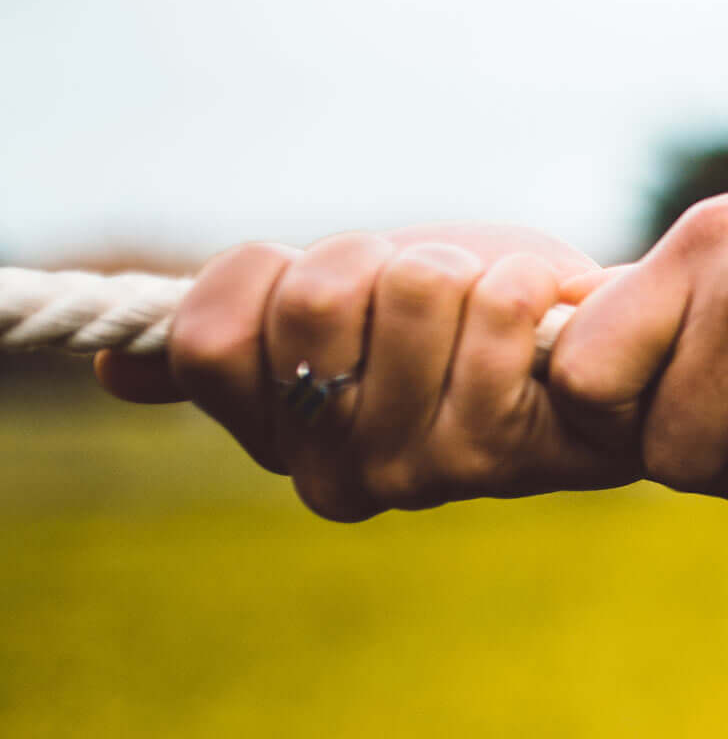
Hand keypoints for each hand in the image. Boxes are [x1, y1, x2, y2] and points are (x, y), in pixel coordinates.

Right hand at [106, 226, 632, 520]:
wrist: (593, 356)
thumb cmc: (454, 327)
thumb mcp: (337, 318)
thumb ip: (238, 339)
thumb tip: (123, 371)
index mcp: (282, 445)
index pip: (211, 340)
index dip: (269, 274)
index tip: (332, 287)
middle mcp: (346, 478)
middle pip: (311, 302)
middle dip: (374, 260)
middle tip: (424, 295)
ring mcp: (429, 471)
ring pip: (408, 288)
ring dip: (454, 264)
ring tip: (484, 306)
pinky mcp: (515, 447)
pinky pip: (495, 307)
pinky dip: (524, 277)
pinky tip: (541, 311)